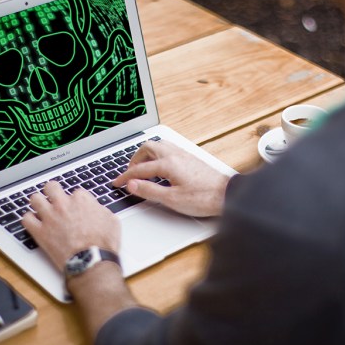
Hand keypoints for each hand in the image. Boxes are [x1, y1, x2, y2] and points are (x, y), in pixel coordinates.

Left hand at [22, 181, 120, 270]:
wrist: (92, 262)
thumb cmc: (103, 245)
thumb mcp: (112, 221)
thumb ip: (101, 210)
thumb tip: (97, 210)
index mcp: (81, 200)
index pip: (75, 191)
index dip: (75, 200)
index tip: (75, 207)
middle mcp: (63, 205)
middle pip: (51, 187)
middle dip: (52, 191)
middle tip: (53, 198)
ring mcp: (50, 217)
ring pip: (35, 199)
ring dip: (38, 202)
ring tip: (40, 207)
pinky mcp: (40, 232)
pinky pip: (26, 219)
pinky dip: (28, 220)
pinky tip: (33, 223)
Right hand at [113, 140, 229, 216]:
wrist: (227, 195)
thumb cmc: (203, 198)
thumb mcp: (172, 199)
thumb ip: (149, 191)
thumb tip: (132, 185)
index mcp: (168, 164)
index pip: (140, 169)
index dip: (125, 177)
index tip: (117, 183)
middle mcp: (175, 155)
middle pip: (147, 148)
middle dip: (135, 159)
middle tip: (129, 173)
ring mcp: (183, 154)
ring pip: (158, 145)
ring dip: (146, 154)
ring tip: (142, 168)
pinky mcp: (190, 158)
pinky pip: (168, 149)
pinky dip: (157, 154)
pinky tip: (159, 166)